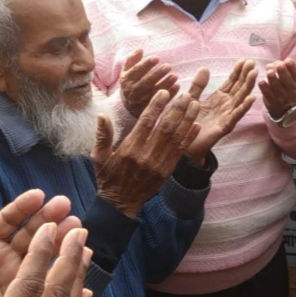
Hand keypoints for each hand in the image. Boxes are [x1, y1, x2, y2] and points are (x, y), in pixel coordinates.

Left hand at [0, 190, 77, 296]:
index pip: (6, 221)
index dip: (23, 207)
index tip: (39, 196)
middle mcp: (2, 258)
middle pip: (30, 233)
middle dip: (48, 219)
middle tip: (67, 208)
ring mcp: (15, 279)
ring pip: (43, 254)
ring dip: (60, 240)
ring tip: (78, 230)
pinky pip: (46, 283)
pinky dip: (63, 272)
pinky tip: (80, 263)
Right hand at [93, 89, 200, 217]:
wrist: (120, 203)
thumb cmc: (108, 177)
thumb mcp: (99, 157)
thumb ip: (102, 135)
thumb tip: (102, 115)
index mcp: (129, 150)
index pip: (145, 123)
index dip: (156, 106)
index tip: (164, 93)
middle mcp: (146, 156)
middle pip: (165, 128)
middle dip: (177, 109)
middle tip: (186, 94)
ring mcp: (158, 165)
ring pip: (175, 138)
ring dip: (187, 120)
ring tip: (195, 104)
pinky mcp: (167, 171)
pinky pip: (180, 152)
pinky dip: (189, 138)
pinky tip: (196, 125)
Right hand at [119, 49, 179, 118]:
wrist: (128, 105)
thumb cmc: (131, 82)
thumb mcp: (127, 71)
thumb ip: (132, 59)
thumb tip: (140, 48)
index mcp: (127, 80)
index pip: (136, 71)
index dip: (146, 64)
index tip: (157, 57)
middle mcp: (133, 92)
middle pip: (146, 82)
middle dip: (157, 74)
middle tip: (168, 66)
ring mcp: (141, 102)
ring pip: (154, 92)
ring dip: (165, 84)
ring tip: (175, 76)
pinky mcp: (150, 109)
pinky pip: (162, 102)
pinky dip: (170, 94)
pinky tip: (178, 86)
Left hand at [183, 62, 257, 164]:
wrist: (182, 143)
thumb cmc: (188, 122)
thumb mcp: (191, 98)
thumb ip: (198, 85)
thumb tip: (205, 68)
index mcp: (219, 99)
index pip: (231, 83)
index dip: (237, 72)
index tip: (244, 60)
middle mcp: (226, 106)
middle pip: (239, 89)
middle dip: (246, 76)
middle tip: (253, 63)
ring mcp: (226, 116)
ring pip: (240, 100)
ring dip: (248, 87)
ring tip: (254, 74)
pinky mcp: (224, 127)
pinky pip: (235, 116)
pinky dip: (244, 107)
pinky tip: (252, 98)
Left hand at [260, 58, 295, 119]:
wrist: (285, 105)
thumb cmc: (287, 84)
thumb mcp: (292, 76)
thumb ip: (285, 68)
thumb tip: (274, 63)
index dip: (292, 67)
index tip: (287, 60)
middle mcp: (293, 91)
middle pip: (288, 80)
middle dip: (283, 71)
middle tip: (278, 65)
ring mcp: (283, 98)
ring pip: (277, 87)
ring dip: (272, 78)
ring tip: (269, 71)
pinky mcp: (272, 102)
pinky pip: (268, 94)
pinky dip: (264, 88)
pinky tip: (261, 81)